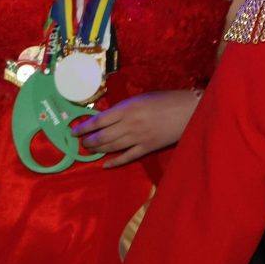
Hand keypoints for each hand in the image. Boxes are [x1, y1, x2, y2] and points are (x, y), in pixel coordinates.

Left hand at [70, 90, 198, 168]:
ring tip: (89, 150)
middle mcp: (130, 124)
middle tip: (82, 143)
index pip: (98, 120)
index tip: (73, 132)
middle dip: (89, 141)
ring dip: (98, 150)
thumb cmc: (167, 100)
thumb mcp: (141, 98)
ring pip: (112, 147)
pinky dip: (115, 162)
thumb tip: (105, 117)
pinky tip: (105, 165)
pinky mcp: (148, 147)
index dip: (84, 128)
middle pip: (102, 136)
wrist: (192, 110)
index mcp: (127, 109)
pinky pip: (128, 157)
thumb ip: (123, 108)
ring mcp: (139, 137)